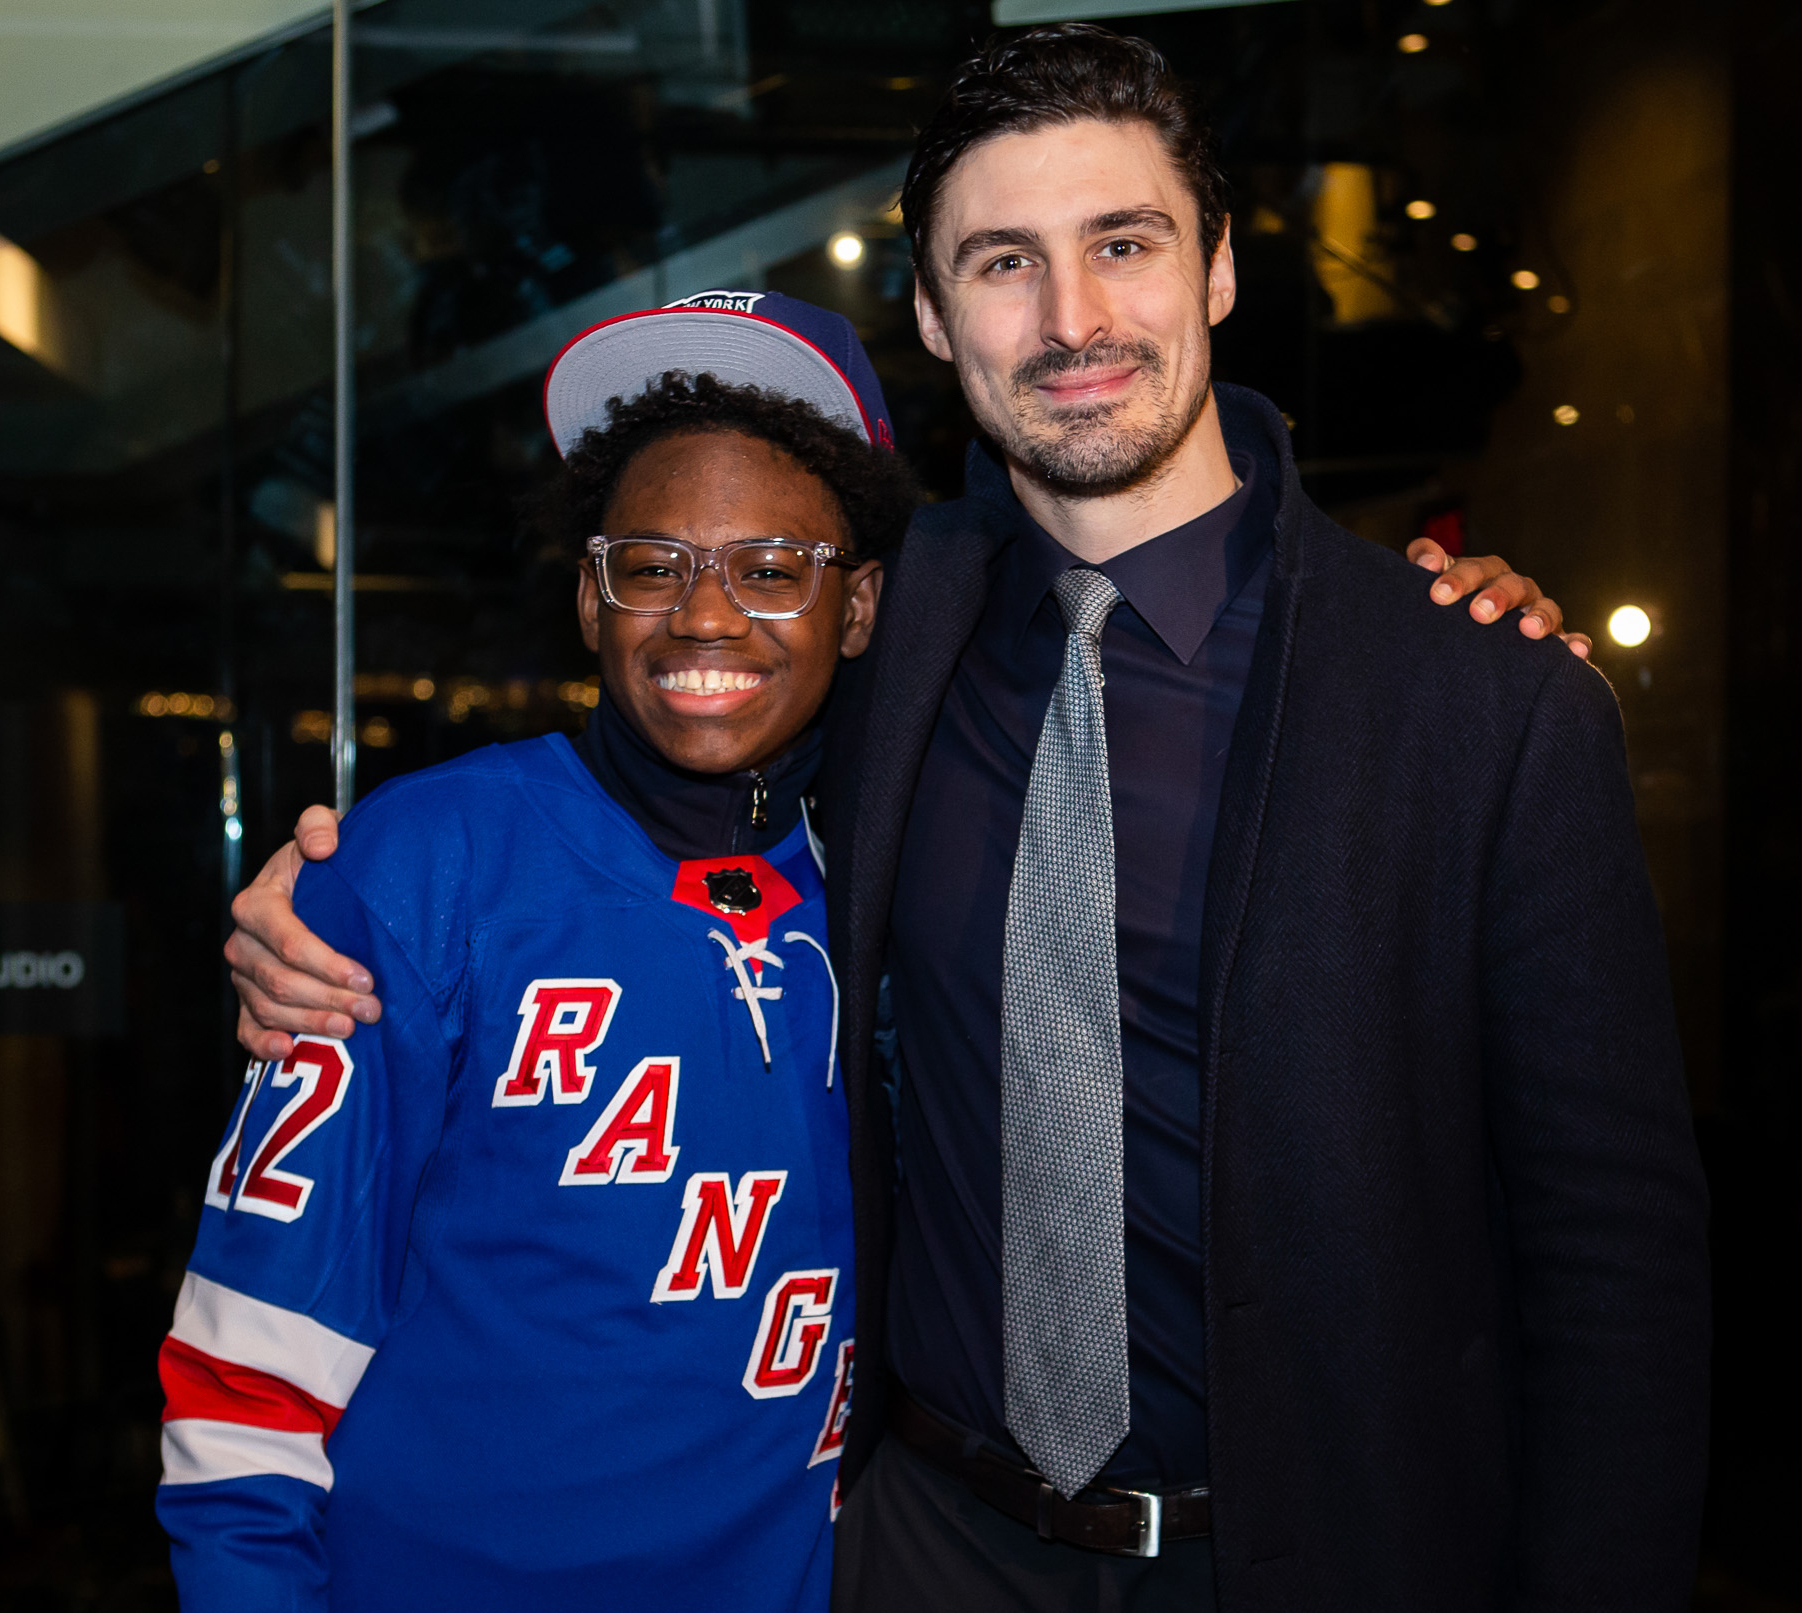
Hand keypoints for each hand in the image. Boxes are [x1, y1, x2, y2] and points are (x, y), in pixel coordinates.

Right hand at [225, 806, 381, 1061]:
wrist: (319, 886)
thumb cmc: (325, 862)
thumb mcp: (323, 831)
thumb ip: (319, 826)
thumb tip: (322, 846)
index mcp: (257, 903)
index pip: (288, 941)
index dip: (326, 963)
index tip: (366, 977)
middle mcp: (243, 942)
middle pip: (281, 980)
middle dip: (329, 998)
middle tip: (372, 1009)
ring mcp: (243, 975)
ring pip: (270, 1008)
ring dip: (311, 1022)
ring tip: (352, 1028)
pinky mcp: (248, 1001)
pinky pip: (247, 1029)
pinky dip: (263, 1044)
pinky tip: (288, 1050)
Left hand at [1408, 538, 1592, 659]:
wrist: (1470, 653)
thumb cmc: (1450, 615)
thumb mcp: (1435, 595)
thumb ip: (1425, 569)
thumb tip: (1426, 560)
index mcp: (1480, 577)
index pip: (1472, 569)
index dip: (1456, 576)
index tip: (1437, 594)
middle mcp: (1511, 589)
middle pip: (1508, 584)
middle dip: (1496, 596)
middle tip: (1479, 613)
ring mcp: (1536, 612)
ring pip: (1545, 608)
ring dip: (1539, 616)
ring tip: (1528, 629)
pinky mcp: (1556, 641)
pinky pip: (1570, 639)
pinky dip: (1574, 643)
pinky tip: (1574, 651)